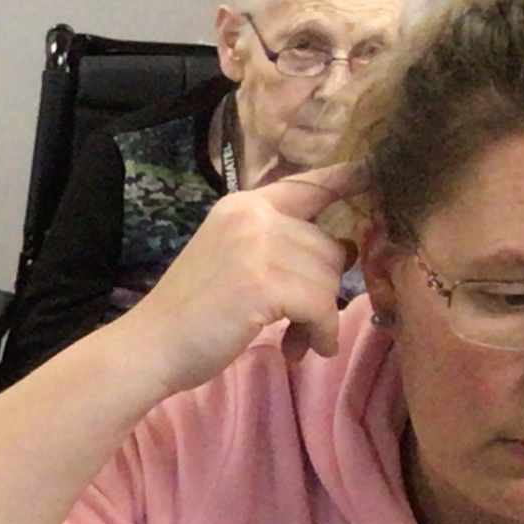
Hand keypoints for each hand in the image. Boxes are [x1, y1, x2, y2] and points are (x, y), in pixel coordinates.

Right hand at [121, 162, 360, 394]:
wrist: (149, 347)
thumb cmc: (190, 314)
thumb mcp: (233, 259)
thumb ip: (280, 244)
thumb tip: (349, 249)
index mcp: (245, 205)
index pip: (310, 183)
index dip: (348, 180)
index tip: (374, 175)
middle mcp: (254, 216)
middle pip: (329, 245)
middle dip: (324, 288)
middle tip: (302, 324)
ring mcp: (258, 246)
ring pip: (330, 278)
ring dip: (321, 317)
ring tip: (296, 340)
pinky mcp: (264, 283)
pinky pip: (321, 306)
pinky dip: (319, 332)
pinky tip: (299, 349)